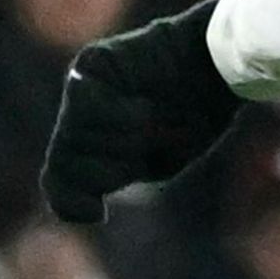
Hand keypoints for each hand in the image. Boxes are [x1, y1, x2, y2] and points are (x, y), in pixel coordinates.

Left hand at [40, 0, 242, 226]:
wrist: (219, 69)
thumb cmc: (196, 116)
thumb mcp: (157, 160)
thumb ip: (116, 174)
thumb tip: (85, 197)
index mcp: (95, 149)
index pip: (59, 185)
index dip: (71, 204)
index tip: (98, 213)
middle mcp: (79, 121)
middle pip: (63, 164)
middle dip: (107, 168)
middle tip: (142, 152)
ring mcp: (80, 90)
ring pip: (76, 136)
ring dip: (120, 139)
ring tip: (151, 119)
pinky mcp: (90, 64)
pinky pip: (86, 104)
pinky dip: (118, 115)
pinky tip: (144, 107)